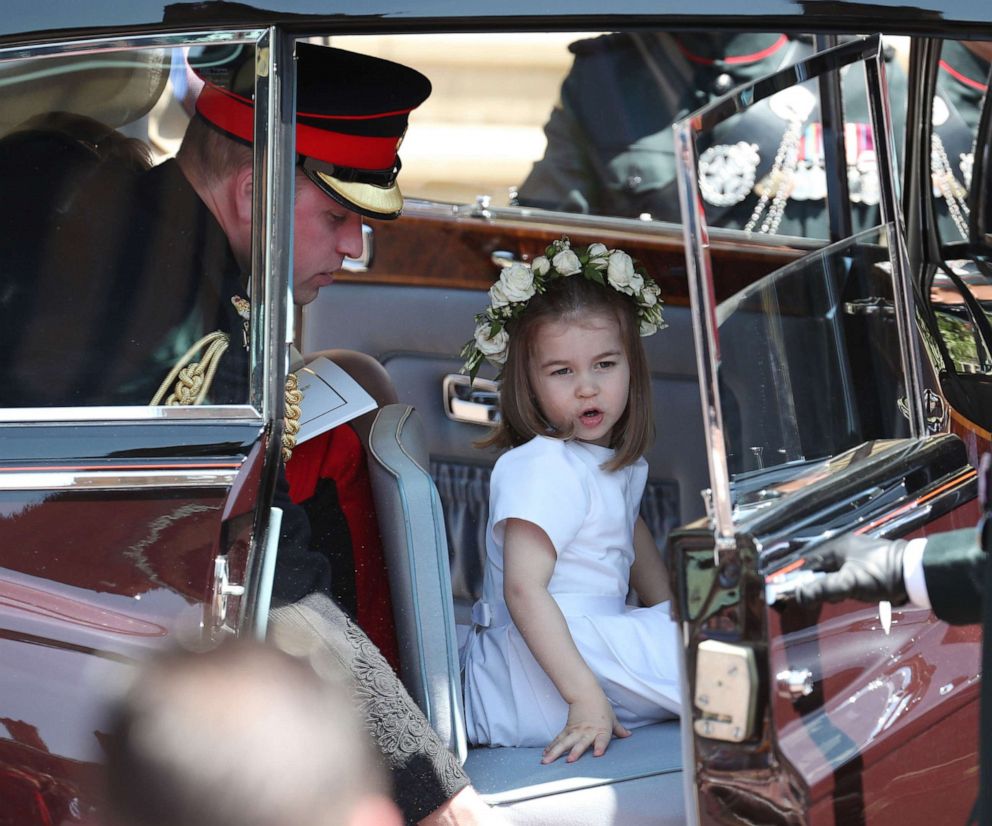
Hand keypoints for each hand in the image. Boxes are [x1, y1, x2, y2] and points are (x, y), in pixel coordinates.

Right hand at [541, 690, 629, 763]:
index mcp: (602, 730)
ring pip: (565, 742)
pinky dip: (552, 746)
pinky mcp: (568, 728)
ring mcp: (576, 731)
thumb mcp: (612, 718)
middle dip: (575, 752)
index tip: (598, 754)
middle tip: (570, 761)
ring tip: (547, 761)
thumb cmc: (601, 706)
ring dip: (556, 752)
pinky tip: (546, 754)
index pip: (602, 740)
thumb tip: (628, 735)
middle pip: (581, 743)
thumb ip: (619, 729)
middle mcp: (588, 732)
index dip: (600, 746)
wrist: (586, 692)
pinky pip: (559, 739)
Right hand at [793, 534, 908, 605]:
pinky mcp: (872, 566)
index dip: (803, 578)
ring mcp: (861, 556)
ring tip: (844, 597)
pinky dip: (849, 587)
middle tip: (830, 597)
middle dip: (822, 585)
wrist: (917, 575)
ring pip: (838, 574)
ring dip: (837, 588)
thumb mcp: (848, 582)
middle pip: (823, 568)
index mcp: (838, 546)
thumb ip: (822, 589)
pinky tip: (855, 595)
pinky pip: (851, 577)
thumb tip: (798, 596)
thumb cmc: (880, 574)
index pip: (810, 562)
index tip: (802, 594)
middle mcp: (847, 548)